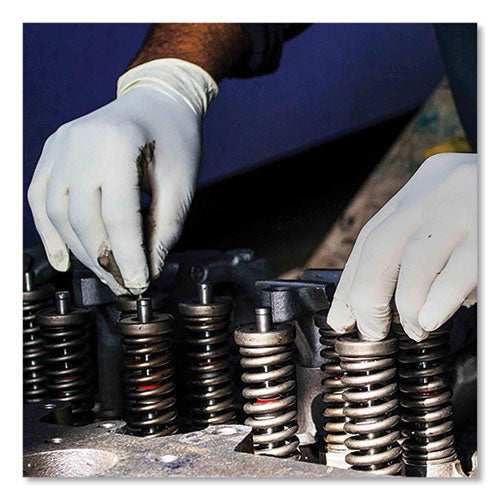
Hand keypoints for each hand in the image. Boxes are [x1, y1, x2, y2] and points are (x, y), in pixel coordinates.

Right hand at [28, 59, 217, 294]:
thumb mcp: (181, 184)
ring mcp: (61, 146)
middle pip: (84, 220)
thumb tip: (148, 270)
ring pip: (58, 215)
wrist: (157, 101)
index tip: (138, 284)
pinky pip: (40, 198)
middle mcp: (80, 143)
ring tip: (105, 274)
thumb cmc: (175, 138)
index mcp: (117, 144)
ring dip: (80, 252)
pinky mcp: (53, 151)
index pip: (118, 216)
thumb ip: (164, 229)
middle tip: (124, 284)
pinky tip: (64, 259)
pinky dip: (50, 232)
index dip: (128, 257)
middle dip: (105, 260)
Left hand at [327, 153, 476, 340]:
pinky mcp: (493, 235)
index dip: (350, 281)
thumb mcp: (455, 212)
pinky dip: (436, 305)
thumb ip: (426, 243)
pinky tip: (435, 317)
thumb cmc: (490, 208)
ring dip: (407, 308)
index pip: (371, 235)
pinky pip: (453, 278)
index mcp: (425, 183)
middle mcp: (441, 189)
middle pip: (381, 249)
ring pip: (414, 267)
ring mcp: (470, 207)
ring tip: (415, 327)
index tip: (341, 314)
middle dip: (366, 298)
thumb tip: (394, 297)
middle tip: (371, 329)